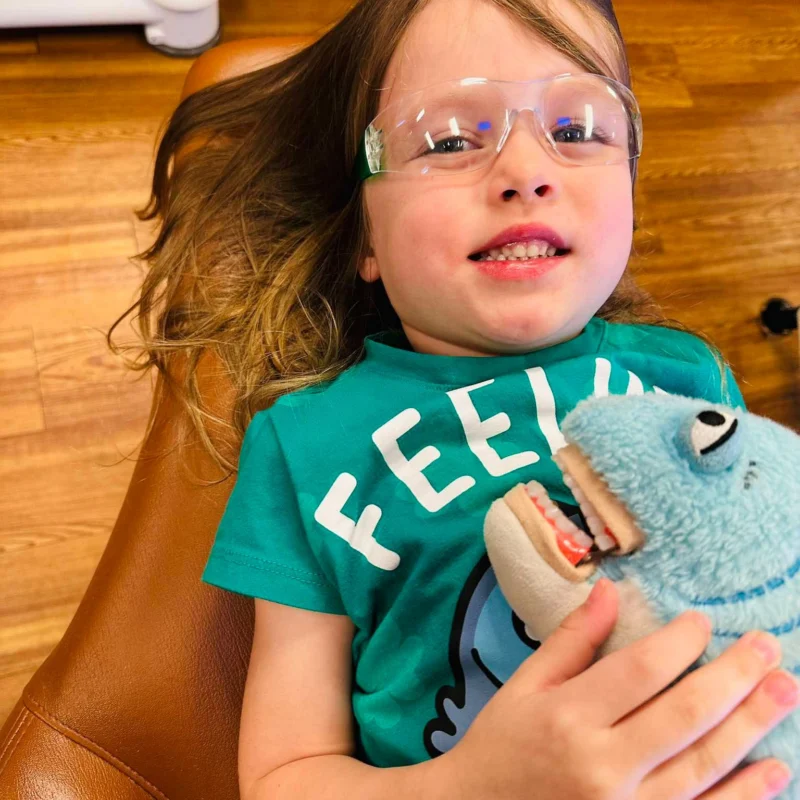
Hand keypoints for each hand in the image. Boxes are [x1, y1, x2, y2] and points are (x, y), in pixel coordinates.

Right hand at [436, 578, 798, 798]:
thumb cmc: (501, 745)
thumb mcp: (525, 686)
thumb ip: (571, 640)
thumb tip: (611, 591)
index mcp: (568, 717)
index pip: (640, 671)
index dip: (680, 643)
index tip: (704, 622)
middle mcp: (602, 765)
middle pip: (685, 716)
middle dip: (735, 678)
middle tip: (768, 647)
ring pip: (705, 766)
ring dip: (752, 727)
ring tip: (785, 690)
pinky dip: (744, 794)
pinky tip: (774, 768)